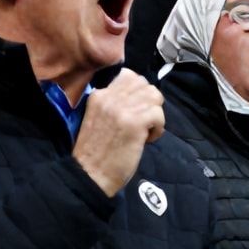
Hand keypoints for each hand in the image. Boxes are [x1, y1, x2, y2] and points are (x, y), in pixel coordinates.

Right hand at [73, 69, 166, 197]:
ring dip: (155, 114)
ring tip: (146, 130)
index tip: (136, 109)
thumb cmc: (96, 151)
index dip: (139, 91)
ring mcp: (122, 108)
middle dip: (149, 102)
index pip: (129, 75)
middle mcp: (110, 97)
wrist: (89, 173)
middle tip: (143, 121)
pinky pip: (159, 114)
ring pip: (155, 96)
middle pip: (145, 84)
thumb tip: (139, 97)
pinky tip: (147, 140)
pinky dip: (158, 129)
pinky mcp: (134, 123)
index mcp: (99, 94)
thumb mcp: (99, 117)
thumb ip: (115, 104)